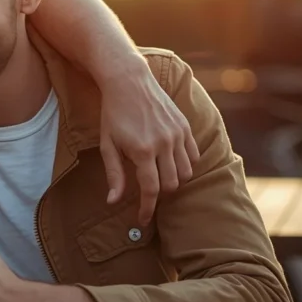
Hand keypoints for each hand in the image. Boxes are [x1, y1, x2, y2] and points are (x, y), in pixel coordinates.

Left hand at [99, 63, 199, 224]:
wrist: (128, 80)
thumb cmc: (113, 114)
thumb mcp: (107, 144)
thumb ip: (114, 175)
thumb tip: (114, 202)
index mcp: (142, 150)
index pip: (151, 190)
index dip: (146, 209)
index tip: (142, 221)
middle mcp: (163, 143)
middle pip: (171, 185)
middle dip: (160, 195)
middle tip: (148, 194)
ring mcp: (177, 134)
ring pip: (185, 173)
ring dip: (174, 181)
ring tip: (159, 177)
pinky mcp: (185, 126)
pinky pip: (193, 156)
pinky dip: (185, 165)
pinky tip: (171, 163)